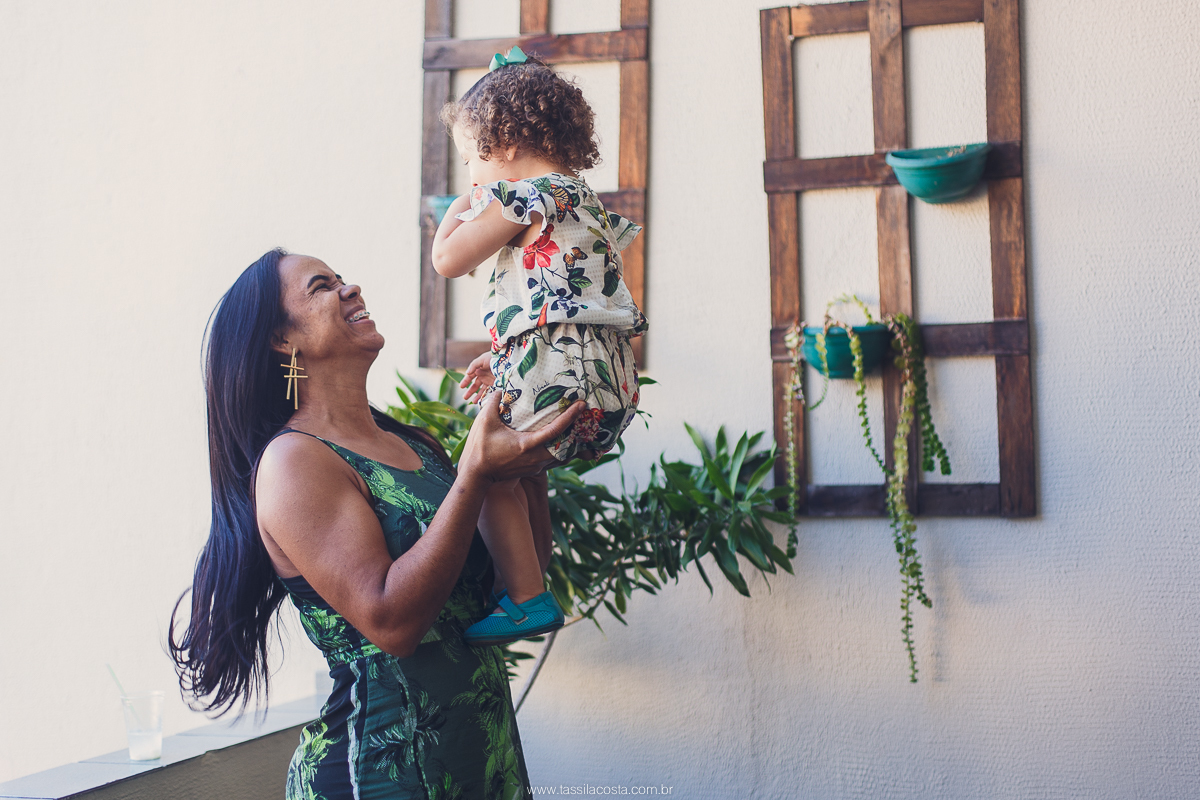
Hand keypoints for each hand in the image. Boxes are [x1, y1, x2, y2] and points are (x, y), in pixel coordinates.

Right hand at [458, 390, 582, 482]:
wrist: (476, 475)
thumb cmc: (480, 448)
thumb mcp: (484, 421)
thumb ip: (493, 401)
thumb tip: (499, 388)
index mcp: (528, 445)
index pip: (556, 429)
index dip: (570, 416)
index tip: (582, 405)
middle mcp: (536, 458)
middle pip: (566, 445)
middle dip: (577, 431)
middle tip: (584, 417)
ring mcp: (536, 466)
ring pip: (562, 456)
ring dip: (570, 443)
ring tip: (577, 428)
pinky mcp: (533, 470)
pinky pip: (553, 461)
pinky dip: (560, 451)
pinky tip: (561, 442)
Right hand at [459, 351, 495, 403]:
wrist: (507, 360)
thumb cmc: (494, 357)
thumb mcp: (482, 359)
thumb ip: (474, 365)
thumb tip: (467, 373)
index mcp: (478, 368)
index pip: (470, 376)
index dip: (465, 381)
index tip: (461, 387)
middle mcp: (483, 375)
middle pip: (475, 384)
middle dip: (470, 391)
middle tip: (464, 397)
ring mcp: (489, 380)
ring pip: (481, 389)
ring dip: (477, 395)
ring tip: (474, 402)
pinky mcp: (495, 384)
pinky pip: (489, 391)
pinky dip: (485, 395)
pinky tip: (482, 400)